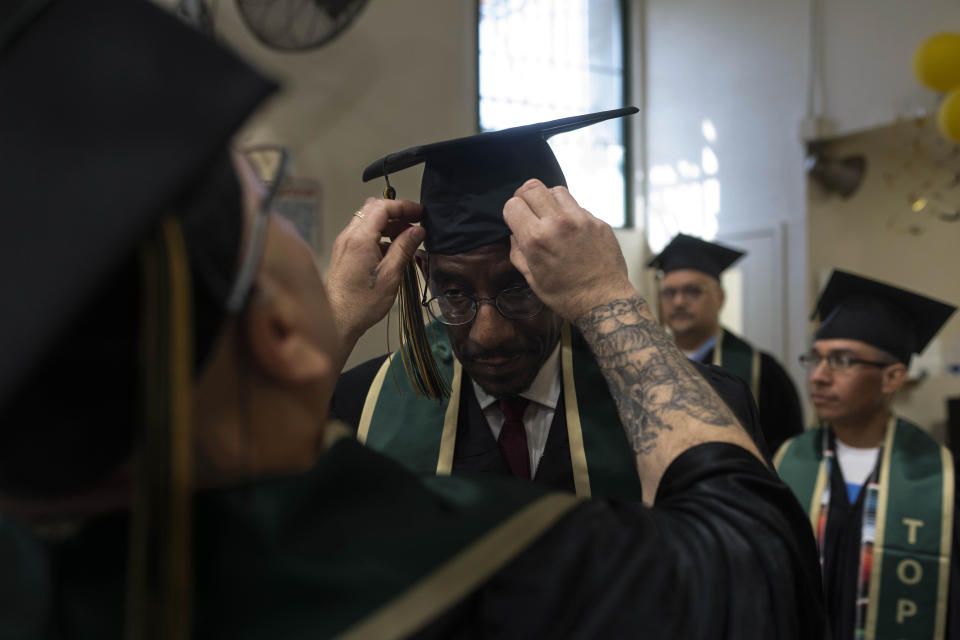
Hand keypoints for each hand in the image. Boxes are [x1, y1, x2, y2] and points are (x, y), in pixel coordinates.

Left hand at [327, 197, 424, 346]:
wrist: (337, 320)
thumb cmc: (361, 304)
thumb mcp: (390, 275)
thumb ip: (404, 248)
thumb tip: (417, 231)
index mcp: (360, 239)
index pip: (382, 207)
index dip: (404, 206)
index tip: (419, 212)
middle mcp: (348, 237)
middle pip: (373, 210)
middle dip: (396, 213)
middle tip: (415, 223)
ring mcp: (344, 244)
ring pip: (367, 221)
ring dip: (388, 225)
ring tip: (406, 238)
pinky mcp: (343, 253)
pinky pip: (362, 234)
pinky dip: (378, 235)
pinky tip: (391, 250)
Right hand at [503, 179, 634, 321]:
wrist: (603, 301)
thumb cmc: (565, 295)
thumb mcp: (531, 278)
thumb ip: (518, 251)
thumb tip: (516, 233)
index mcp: (536, 239)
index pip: (513, 204)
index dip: (511, 212)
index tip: (516, 220)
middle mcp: (557, 223)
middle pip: (532, 187)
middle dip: (525, 197)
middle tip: (529, 209)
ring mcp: (580, 219)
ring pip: (556, 190)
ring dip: (548, 200)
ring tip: (550, 216)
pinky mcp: (598, 222)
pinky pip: (577, 207)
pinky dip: (569, 213)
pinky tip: (570, 230)